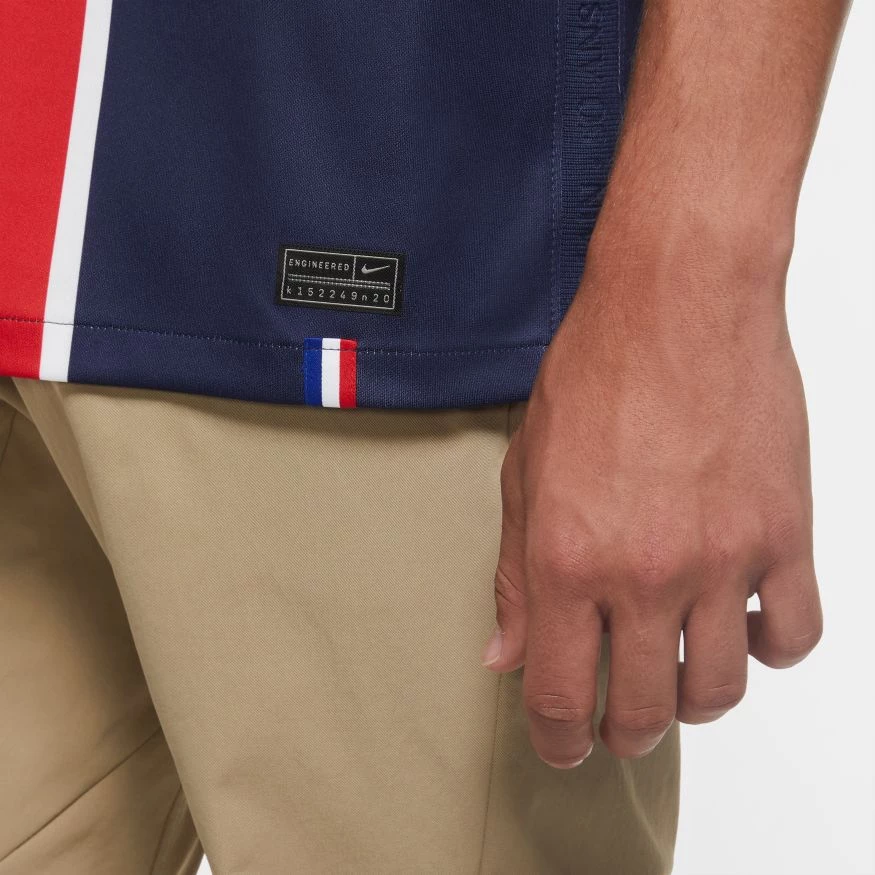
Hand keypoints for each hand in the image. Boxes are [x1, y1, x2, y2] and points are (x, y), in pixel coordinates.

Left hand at [482, 226, 821, 766]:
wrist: (678, 304)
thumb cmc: (595, 373)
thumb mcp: (524, 474)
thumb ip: (513, 577)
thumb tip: (505, 654)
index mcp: (566, 561)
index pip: (559, 697)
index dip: (557, 741)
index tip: (561, 746)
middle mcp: (643, 574)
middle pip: (641, 712)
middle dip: (621, 731)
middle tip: (616, 718)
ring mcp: (720, 559)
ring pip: (718, 691)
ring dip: (690, 702)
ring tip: (674, 676)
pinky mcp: (783, 535)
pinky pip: (792, 636)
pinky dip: (766, 647)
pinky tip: (739, 623)